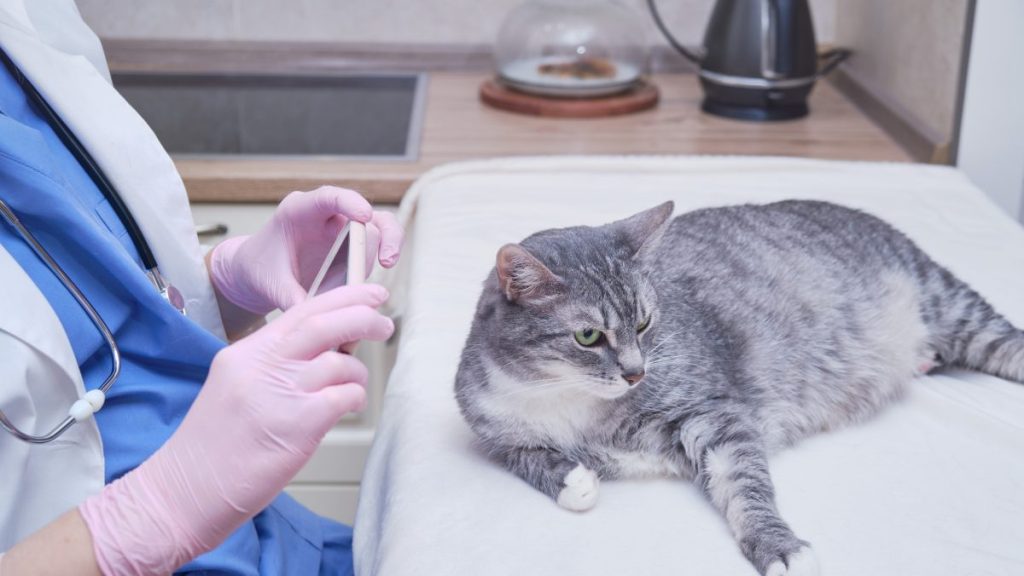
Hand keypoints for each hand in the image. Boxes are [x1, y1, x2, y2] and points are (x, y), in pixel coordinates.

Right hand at [79, 284, 393, 574]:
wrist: (181, 493)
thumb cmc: (213, 448)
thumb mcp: (237, 387)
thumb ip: (277, 364)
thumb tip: (332, 346)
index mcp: (246, 353)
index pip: (302, 310)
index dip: (344, 298)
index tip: (370, 295)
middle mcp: (261, 366)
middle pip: (325, 323)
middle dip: (364, 317)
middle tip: (384, 322)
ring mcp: (280, 394)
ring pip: (341, 361)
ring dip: (357, 372)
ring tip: (351, 388)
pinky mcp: (298, 425)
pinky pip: (344, 396)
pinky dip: (354, 399)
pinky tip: (346, 408)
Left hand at [209, 186, 402, 314]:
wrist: (258, 273)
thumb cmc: (261, 269)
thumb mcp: (271, 284)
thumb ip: (291, 297)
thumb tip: (313, 314)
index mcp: (299, 212)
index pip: (328, 197)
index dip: (349, 202)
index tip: (364, 215)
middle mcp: (325, 216)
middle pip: (363, 212)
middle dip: (378, 232)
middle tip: (385, 258)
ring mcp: (342, 229)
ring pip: (378, 224)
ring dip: (388, 244)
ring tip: (386, 265)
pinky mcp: (353, 245)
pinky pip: (378, 243)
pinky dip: (385, 255)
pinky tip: (378, 276)